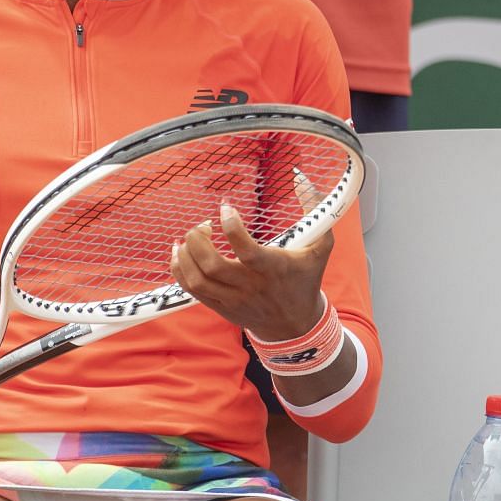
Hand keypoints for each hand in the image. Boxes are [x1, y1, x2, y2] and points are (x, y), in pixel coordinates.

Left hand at [173, 203, 333, 338]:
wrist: (295, 325)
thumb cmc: (306, 279)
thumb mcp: (321, 246)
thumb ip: (316, 209)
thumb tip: (300, 176)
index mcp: (274, 269)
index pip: (247, 251)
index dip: (232, 228)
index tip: (225, 208)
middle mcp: (250, 286)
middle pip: (213, 266)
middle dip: (198, 240)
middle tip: (203, 225)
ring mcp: (232, 299)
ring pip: (197, 279)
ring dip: (185, 254)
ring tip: (190, 237)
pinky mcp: (220, 307)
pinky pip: (191, 289)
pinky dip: (179, 269)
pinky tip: (181, 252)